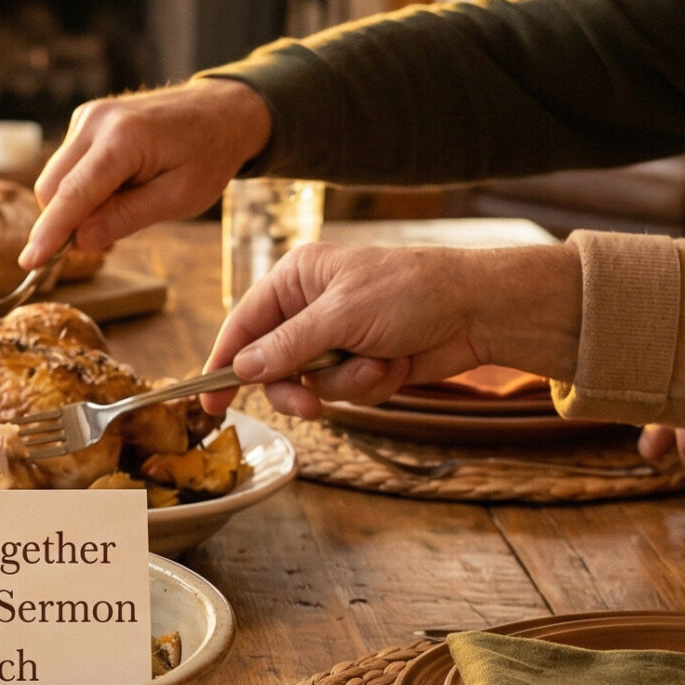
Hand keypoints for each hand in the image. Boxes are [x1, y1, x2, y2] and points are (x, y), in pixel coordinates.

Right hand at [20, 79, 274, 266]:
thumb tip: (81, 241)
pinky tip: (120, 183)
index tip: (29, 263)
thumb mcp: (180, 198)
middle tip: (107, 236)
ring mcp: (88, 116)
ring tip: (128, 198)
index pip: (73, 195)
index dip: (49, 234)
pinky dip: (83, 186)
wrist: (222, 110)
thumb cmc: (209, 154)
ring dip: (78, 203)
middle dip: (66, 220)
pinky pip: (68, 165)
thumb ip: (126, 218)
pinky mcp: (86, 119)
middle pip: (52, 188)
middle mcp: (97, 121)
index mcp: (123, 139)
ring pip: (56, 178)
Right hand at [195, 240, 583, 416]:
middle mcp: (310, 308)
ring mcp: (336, 338)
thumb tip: (243, 369)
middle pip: (272, 366)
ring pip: (312, 384)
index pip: (244, 324)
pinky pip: (346, 392)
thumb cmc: (410, 291)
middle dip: (297, 387)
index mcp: (297, 279)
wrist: (476, 311)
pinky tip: (397, 364)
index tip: (208, 401)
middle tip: (311, 404)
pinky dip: (372, 385)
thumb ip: (288, 345)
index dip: (223, 362)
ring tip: (380, 363)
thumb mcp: (341, 315)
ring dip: (348, 383)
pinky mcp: (362, 363)